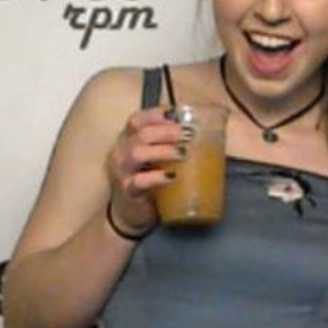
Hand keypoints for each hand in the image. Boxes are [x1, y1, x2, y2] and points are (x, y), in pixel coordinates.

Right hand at [104, 107, 185, 235]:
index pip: (137, 120)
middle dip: (166, 131)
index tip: (177, 114)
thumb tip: (206, 132)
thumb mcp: (155, 159)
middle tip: (189, 133)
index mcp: (127, 140)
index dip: (156, 115)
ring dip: (163, 150)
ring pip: (138, 153)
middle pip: (141, 134)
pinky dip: (156, 177)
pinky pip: (139, 181)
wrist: (131, 213)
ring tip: (183, 152)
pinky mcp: (128, 191)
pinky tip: (172, 176)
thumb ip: (169, 145)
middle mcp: (121, 152)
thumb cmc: (148, 180)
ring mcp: (122, 172)